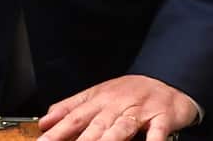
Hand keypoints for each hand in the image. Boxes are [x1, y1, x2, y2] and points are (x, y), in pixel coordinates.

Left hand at [38, 74, 197, 140]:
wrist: (167, 78)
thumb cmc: (130, 91)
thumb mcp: (97, 94)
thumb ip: (71, 107)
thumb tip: (45, 121)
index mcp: (99, 99)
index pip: (73, 117)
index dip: (57, 130)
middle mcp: (117, 105)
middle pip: (94, 125)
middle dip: (77, 140)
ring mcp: (139, 111)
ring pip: (121, 128)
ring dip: (107, 140)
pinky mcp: (162, 118)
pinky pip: (157, 132)